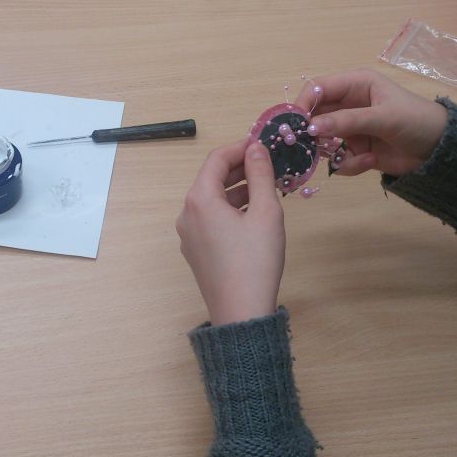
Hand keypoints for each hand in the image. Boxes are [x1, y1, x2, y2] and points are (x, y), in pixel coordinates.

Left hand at [177, 138, 284, 325]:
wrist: (241, 312)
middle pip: (211, 179)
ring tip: (267, 189)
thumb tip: (256, 149)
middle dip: (240, 168)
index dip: (241, 147)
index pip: (217, 159)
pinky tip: (253, 215)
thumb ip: (261, 175)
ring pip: (212, 200)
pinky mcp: (195, 251)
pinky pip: (210, 219)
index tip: (264, 144)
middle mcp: (187, 214)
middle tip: (269, 165)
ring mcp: (188, 234)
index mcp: (200, 200)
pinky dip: (230, 210)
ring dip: (237, 190)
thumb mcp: (266, 212)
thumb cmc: (256, 261)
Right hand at [295, 69, 447, 176]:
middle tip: (310, 149)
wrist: (440, 149)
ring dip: (333, 153)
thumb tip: (310, 128)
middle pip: (315, 117)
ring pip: (323, 142)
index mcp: (355, 85)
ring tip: (351, 156)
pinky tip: (370, 161)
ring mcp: (350, 129)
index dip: (303, 104)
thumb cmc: (415, 121)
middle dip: (312, 135)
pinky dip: (349, 164)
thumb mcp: (382, 117)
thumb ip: (347, 121)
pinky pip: (338, 160)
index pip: (317, 88)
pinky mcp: (355, 150)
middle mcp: (348, 105)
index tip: (295, 124)